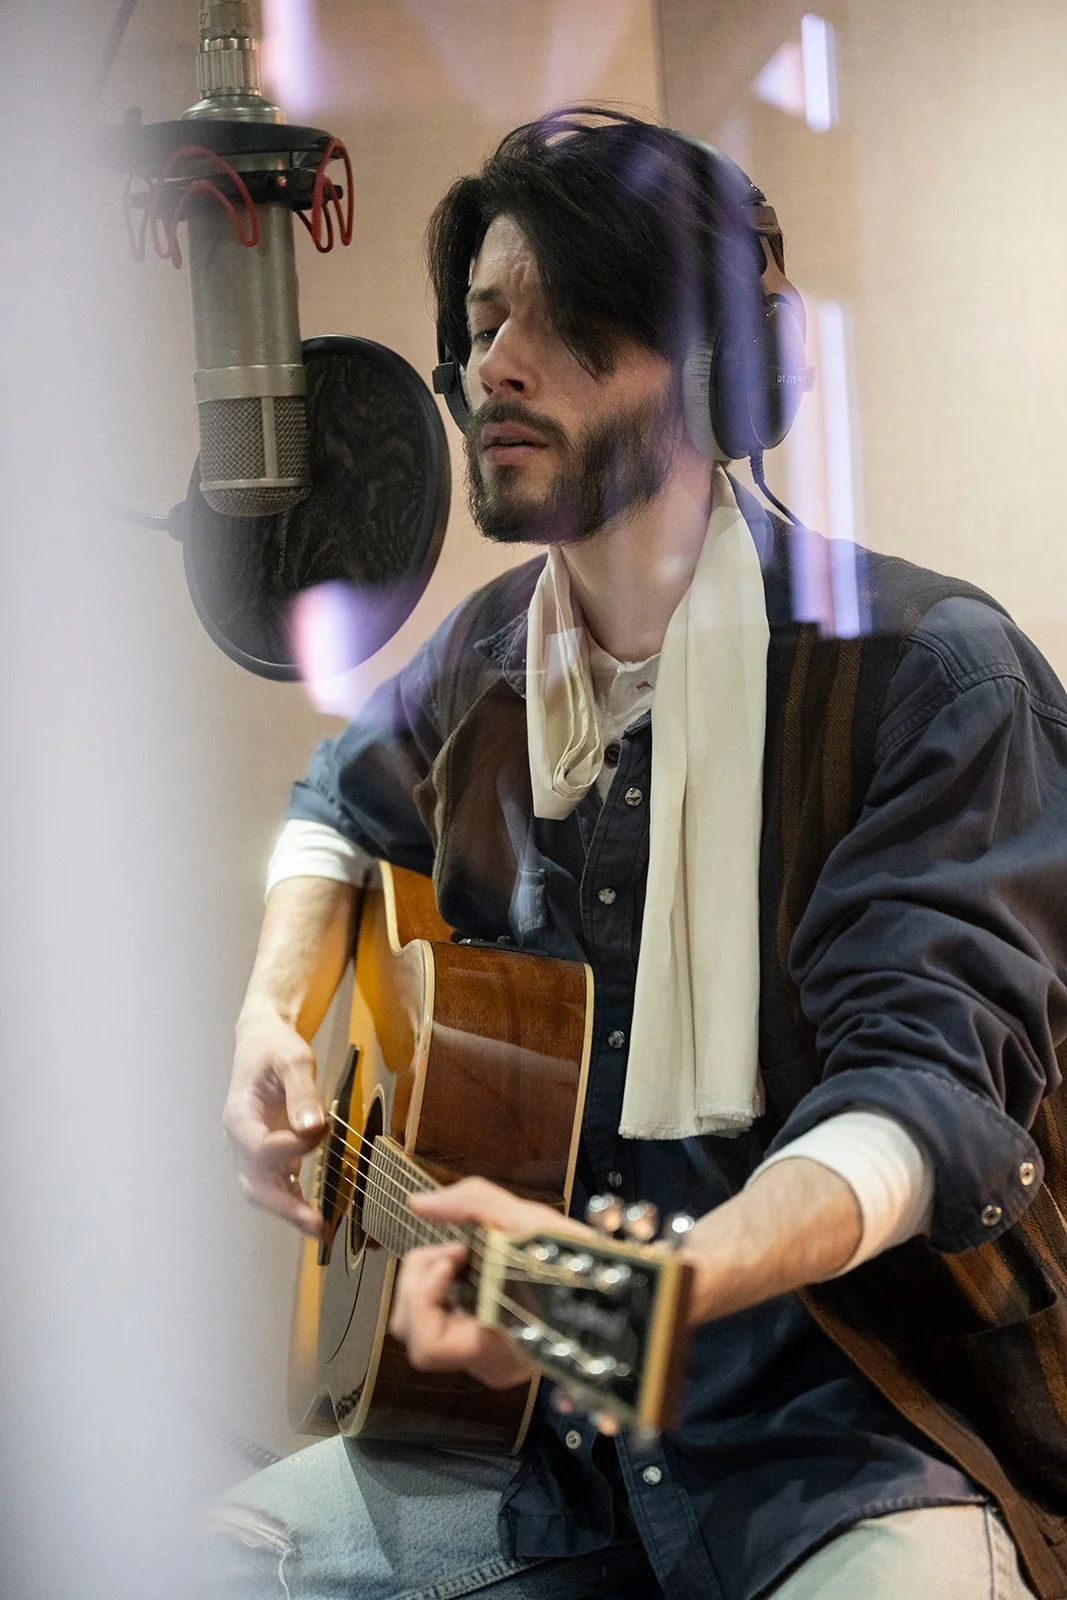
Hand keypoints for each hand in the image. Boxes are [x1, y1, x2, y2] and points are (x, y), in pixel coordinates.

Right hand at [223, 1004, 326, 1236]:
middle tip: (317, 1225)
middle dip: (285, 1208)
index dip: (293, 1147)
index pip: (261, 1147)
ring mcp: (249, 1150)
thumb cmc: (275, 1047)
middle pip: (254, 1184)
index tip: (324, 1128)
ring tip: (320, 1228)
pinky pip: (275, 1184)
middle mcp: (238, 1138)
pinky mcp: (265, 1153)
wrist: (261, 1041)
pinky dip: (293, 1199)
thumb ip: (303, 1093)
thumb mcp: (293, 1059)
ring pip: (262, 1191)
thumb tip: (312, 1128)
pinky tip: (316, 1212)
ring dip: (290, 1211)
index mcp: (239, 1115)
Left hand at [388, 1177, 588, 1388]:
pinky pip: (445, 1321)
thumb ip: (469, 1202)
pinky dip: (447, 1289)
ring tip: (463, 1254)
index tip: (457, 1251)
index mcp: (495, 1348)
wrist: (617, 1286)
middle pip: (412, 1332)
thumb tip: (417, 1203)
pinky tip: (473, 1267)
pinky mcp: (490, 1347)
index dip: (425, 1295)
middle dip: (419, 1280)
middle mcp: (487, 1365)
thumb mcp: (527, 1217)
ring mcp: (488, 1360)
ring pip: (423, 1327)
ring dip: (429, 1282)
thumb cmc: (576, 1255)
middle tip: (455, 1248)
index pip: (427, 1345)